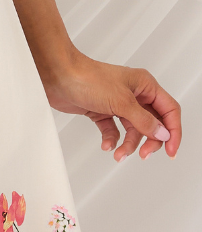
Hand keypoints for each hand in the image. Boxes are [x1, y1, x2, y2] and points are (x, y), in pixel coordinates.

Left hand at [42, 50, 180, 160]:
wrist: (58, 76)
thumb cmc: (89, 79)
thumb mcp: (121, 102)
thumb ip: (143, 120)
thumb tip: (161, 133)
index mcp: (145, 86)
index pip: (168, 110)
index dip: (172, 131)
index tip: (170, 150)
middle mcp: (134, 94)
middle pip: (152, 123)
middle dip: (149, 140)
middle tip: (143, 154)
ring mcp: (118, 103)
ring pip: (132, 129)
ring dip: (128, 144)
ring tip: (118, 154)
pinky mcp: (101, 111)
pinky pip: (113, 130)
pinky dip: (111, 139)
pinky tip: (106, 145)